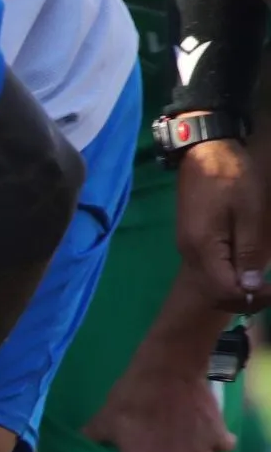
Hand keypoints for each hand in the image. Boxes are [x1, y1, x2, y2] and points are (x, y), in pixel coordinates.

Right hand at [175, 139, 267, 312]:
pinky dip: (228, 277)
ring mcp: (188, 248)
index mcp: (203, 249)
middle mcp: (191, 254)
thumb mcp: (250, 212)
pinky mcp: (192, 241)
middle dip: (244, 299)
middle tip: (270, 292)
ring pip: (211, 284)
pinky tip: (244, 270)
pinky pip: (209, 270)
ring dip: (236, 290)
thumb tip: (250, 287)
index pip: (225, 290)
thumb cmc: (232, 177)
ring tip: (261, 285)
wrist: (205, 151)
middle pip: (215, 294)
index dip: (253, 297)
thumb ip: (249, 250)